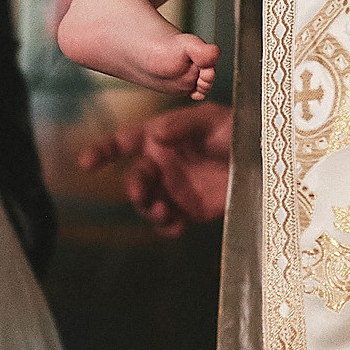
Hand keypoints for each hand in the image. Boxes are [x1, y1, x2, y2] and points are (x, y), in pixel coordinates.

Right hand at [79, 103, 233, 237]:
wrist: (264, 159)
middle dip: (134, 187)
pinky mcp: (188, 211)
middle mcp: (161, 164)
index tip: (85, 162)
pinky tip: (178, 227)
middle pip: (135, 178)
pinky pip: (168, 224)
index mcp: (159, 136)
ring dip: (150, 209)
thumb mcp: (212, 121)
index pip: (123, 142)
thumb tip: (155, 135)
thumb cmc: (236, 129)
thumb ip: (183, 126)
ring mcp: (172, 189)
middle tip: (139, 192)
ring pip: (147, 204)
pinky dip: (167, 228)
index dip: (102, 151)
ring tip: (166, 211)